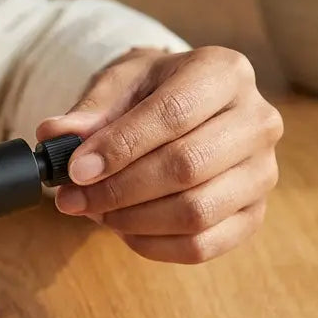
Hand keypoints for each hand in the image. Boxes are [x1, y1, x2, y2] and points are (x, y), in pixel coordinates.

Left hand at [37, 46, 283, 263]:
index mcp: (224, 72)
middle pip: (187, 166)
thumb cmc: (152, 90)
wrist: (186, 104)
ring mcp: (263, 171)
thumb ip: (89, 110)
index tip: (75, 169)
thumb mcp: (119, 83)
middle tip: (72, 198)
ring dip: (132, 219)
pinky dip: (154, 244)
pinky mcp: (254, 213)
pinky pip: (204, 244)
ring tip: (94, 211)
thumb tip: (55, 136)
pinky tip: (122, 229)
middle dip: (119, 189)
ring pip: (196, 211)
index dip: (120, 147)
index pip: (173, 114)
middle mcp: (257, 120)